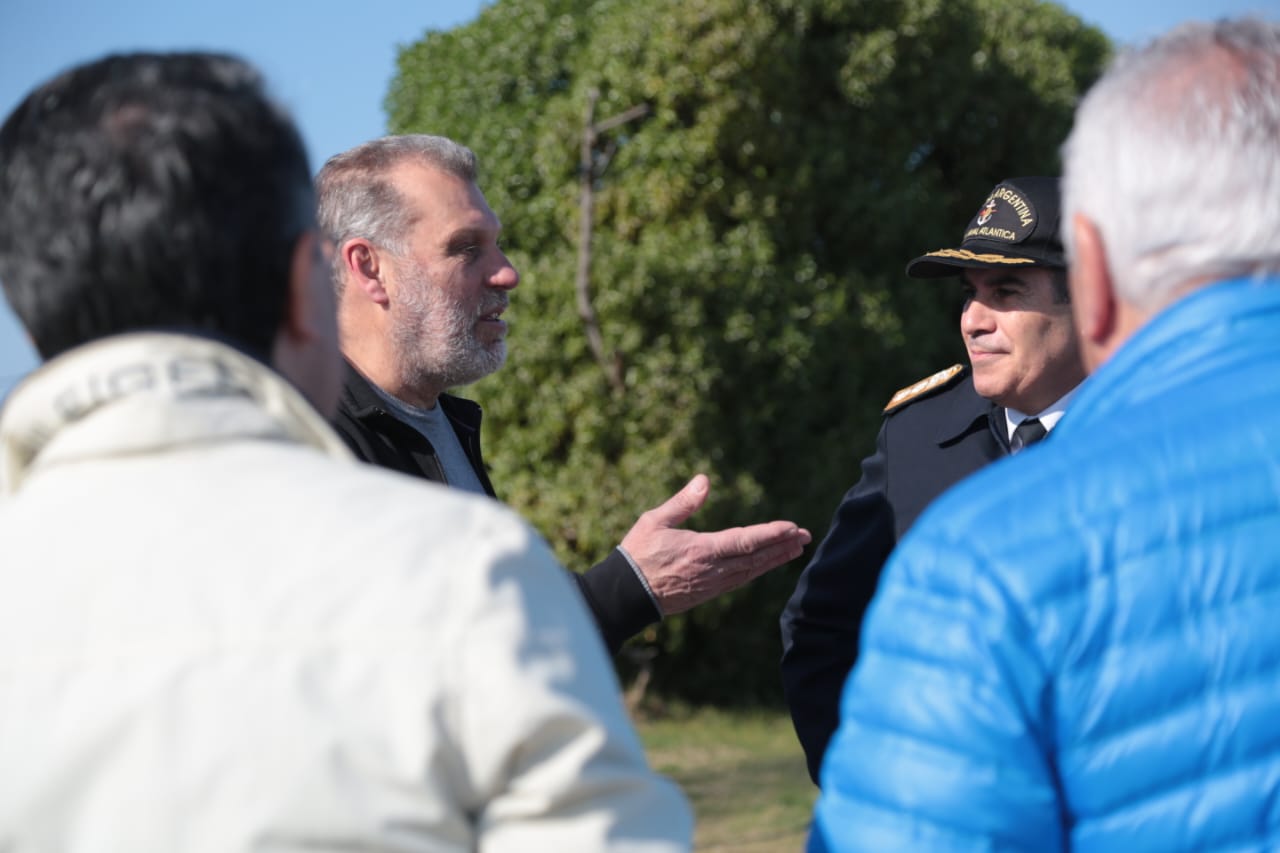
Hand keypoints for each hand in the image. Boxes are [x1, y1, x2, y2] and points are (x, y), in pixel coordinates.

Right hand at [620, 474, 811, 615]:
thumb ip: (683, 502)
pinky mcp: (707, 593)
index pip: (745, 542)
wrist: (625, 595)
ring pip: (751, 571)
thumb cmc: (638, 553)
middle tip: (806, 536)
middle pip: (756, 558)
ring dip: (775, 559)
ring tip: (795, 549)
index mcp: (701, 550)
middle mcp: (712, 570)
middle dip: (782, 546)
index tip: (792, 527)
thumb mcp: (655, 521)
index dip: (771, 535)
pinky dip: (758, 570)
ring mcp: (711, 584)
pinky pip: (740, 580)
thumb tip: (704, 480)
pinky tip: (766, 564)